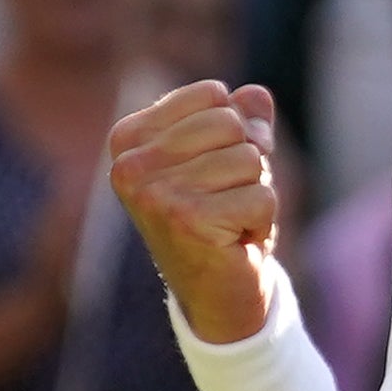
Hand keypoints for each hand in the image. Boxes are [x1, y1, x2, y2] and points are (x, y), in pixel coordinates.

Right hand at [106, 77, 285, 341]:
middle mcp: (130, 165)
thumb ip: (243, 119)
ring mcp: (154, 194)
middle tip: (225, 201)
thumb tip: (256, 95)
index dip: (234, 132)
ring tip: (229, 222)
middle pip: (232, 123)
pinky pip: (262, 195)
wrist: (216, 296)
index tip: (212, 174)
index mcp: (129, 138)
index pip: (213, 94)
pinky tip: (235, 242)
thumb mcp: (229, 158)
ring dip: (254, 193)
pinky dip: (263, 221)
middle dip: (247, 162)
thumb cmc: (220, 219)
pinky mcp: (187, 221)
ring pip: (250, 159)